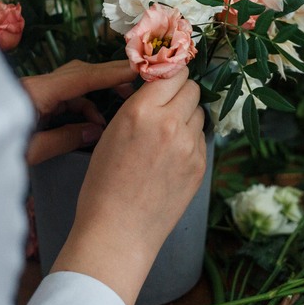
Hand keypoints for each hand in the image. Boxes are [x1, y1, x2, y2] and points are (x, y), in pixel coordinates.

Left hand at [20, 60, 135, 164]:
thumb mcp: (32, 151)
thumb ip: (65, 139)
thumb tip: (95, 132)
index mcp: (35, 92)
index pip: (81, 77)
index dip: (111, 73)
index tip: (136, 71)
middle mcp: (37, 85)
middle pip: (80, 72)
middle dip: (109, 76)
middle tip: (135, 83)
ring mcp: (35, 92)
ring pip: (74, 85)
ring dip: (94, 98)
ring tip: (109, 118)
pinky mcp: (34, 101)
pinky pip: (65, 98)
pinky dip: (82, 108)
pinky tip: (90, 125)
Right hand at [50, 68, 205, 304]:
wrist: (118, 232)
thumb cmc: (103, 185)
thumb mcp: (111, 133)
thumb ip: (138, 107)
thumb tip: (159, 87)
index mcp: (141, 111)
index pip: (172, 72)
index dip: (169, 74)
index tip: (165, 79)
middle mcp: (170, 123)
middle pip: (192, 88)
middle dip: (180, 93)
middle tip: (166, 106)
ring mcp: (189, 146)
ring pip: (199, 112)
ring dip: (187, 116)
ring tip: (166, 136)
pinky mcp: (200, 166)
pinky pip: (200, 138)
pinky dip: (190, 140)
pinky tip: (171, 157)